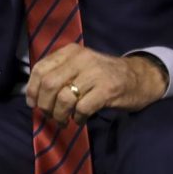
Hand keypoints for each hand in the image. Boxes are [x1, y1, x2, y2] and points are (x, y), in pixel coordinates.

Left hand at [26, 43, 167, 124]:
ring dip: (59, 115)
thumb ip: (59, 73)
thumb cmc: (104, 75)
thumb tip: (34, 94)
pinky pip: (82, 108)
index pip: (40, 68)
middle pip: (49, 84)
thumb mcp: (80, 66)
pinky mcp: (107, 90)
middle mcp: (81, 59)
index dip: (32, 88)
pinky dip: (76, 118)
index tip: (32, 103)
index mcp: (70, 52)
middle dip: (44, 104)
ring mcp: (95, 74)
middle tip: (48, 115)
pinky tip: (79, 120)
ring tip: (62, 121)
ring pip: (64, 98)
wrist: (140, 77)